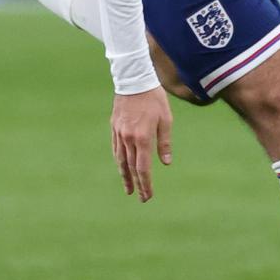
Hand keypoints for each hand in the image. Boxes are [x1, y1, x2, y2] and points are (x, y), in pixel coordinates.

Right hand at [110, 87, 171, 201]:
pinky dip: (119, 160)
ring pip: (120, 160)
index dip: (146, 183)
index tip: (148, 196)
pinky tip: (121, 166)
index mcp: (142, 138)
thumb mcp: (165, 120)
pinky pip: (116, 148)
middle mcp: (128, 138)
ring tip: (129, 188)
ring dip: (125, 176)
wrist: (134, 80)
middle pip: (131, 167)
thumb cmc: (154, 99)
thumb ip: (164, 143)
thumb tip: (166, 163)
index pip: (143, 168)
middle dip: (137, 184)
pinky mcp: (114, 127)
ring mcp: (119, 133)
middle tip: (141, 198)